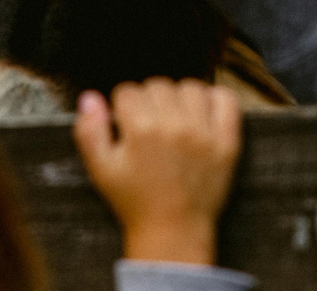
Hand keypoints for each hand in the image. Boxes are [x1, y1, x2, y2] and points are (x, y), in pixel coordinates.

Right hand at [74, 78, 242, 265]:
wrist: (173, 232)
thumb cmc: (135, 201)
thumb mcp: (101, 170)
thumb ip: (89, 131)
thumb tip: (89, 97)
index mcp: (141, 130)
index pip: (128, 91)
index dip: (123, 106)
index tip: (127, 124)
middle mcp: (174, 126)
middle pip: (158, 85)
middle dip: (149, 101)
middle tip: (149, 125)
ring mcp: (204, 133)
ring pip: (189, 87)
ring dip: (179, 98)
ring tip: (174, 118)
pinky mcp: (227, 142)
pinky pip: (226, 100)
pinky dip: (215, 99)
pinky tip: (202, 114)